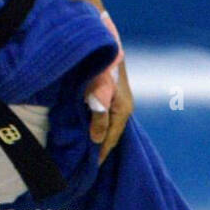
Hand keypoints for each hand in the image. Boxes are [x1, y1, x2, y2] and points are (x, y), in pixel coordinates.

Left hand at [85, 12, 130, 163]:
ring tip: (86, 153)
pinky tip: (88, 131)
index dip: (100, 154)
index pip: (111, 139)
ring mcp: (118, 100)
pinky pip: (106, 117)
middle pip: (111, 134)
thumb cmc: (98, 66)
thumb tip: (97, 140)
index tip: (89, 169)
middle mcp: (124, 107)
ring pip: (108, 125)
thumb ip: (99, 115)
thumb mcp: (98, 92)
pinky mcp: (111, 94)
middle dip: (100, 148)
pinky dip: (98, 126)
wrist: (101, 40)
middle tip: (85, 165)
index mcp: (123, 109)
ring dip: (98, 137)